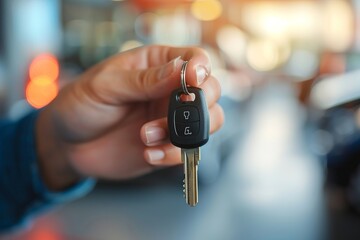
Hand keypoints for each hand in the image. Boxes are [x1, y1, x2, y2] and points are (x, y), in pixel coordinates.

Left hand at [36, 45, 223, 189]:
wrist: (68, 144)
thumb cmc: (82, 104)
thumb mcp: (106, 85)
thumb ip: (144, 80)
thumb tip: (183, 70)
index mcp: (157, 65)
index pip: (195, 58)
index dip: (201, 67)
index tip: (193, 79)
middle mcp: (170, 91)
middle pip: (211, 90)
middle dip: (200, 102)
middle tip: (176, 111)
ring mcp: (171, 119)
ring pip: (209, 121)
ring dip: (185, 132)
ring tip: (146, 136)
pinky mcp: (167, 145)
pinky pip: (187, 150)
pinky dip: (173, 154)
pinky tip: (148, 153)